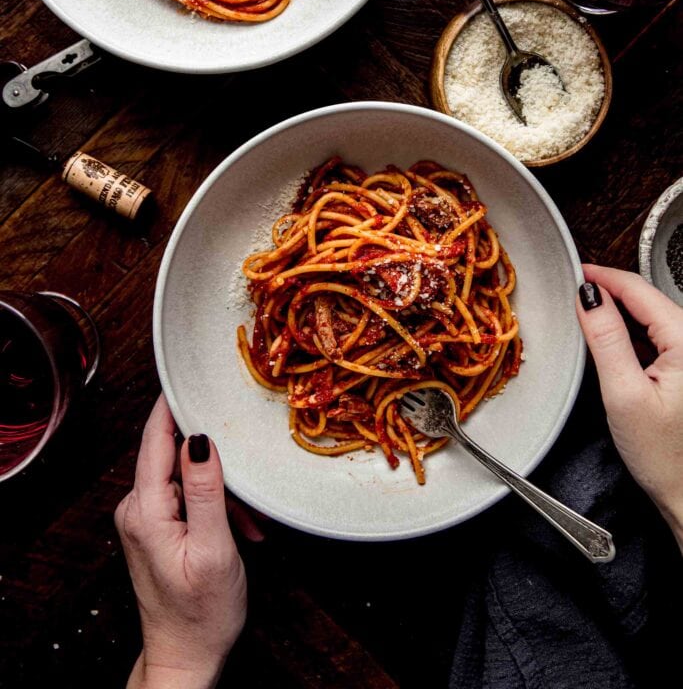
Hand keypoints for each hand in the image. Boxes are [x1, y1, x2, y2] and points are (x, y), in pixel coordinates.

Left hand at [115, 396, 246, 688]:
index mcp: (145, 508)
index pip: (156, 436)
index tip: (192, 370)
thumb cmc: (201, 614)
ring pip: (187, 475)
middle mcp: (137, 508)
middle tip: (246, 481)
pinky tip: (237, 529)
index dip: (175, 401)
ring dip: (222, 490)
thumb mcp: (214, 549)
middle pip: (175, 453)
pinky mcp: (156, 526)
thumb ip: (207, 489)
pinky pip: (187, 495)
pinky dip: (215, 505)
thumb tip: (200, 439)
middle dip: (216, 461)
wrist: (186, 658)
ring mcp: (145, 517)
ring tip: (246, 524)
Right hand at [576, 265, 682, 550]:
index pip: (639, 290)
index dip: (603, 276)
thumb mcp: (624, 393)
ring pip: (654, 316)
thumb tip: (589, 296)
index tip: (575, 271)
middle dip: (611, 290)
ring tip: (589, 309)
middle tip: (574, 288)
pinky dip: (634, 331)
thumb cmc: (664, 456)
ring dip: (622, 310)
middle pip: (648, 299)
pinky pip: (660, 336)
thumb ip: (606, 338)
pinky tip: (615, 339)